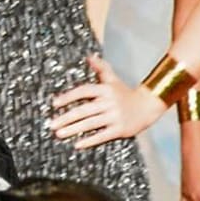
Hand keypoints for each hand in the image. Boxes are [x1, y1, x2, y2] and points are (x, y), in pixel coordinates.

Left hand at [49, 53, 166, 148]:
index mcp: (105, 90)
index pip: (83, 91)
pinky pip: (102, 136)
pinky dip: (89, 140)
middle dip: (66, 118)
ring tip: (59, 134)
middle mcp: (109, 103)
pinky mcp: (120, 130)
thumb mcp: (112, 79)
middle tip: (51, 124)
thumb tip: (89, 56)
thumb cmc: (125, 92)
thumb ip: (100, 67)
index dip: (68, 97)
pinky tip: (77, 144)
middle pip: (84, 110)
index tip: (54, 103)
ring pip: (90, 124)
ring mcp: (115, 117)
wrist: (148, 106)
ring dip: (74, 129)